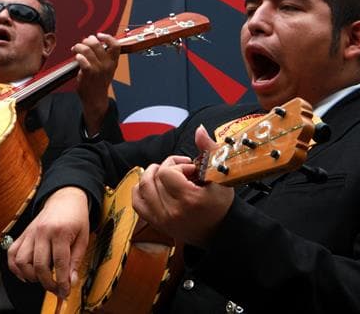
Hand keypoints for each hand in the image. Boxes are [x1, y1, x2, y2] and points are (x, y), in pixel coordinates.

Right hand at [7, 187, 89, 298]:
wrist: (65, 198)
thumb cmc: (76, 217)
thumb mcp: (83, 237)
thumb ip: (76, 260)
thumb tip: (71, 281)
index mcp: (60, 232)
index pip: (59, 264)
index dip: (61, 282)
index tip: (65, 292)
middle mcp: (42, 232)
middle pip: (39, 265)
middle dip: (47, 283)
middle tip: (55, 289)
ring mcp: (30, 233)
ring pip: (22, 261)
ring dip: (31, 276)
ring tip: (42, 279)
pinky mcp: (23, 234)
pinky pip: (12, 253)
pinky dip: (15, 267)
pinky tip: (25, 274)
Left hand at [72, 33, 119, 135]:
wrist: (96, 99)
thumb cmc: (99, 83)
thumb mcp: (107, 69)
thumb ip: (103, 56)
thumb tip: (93, 41)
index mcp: (113, 62)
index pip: (115, 45)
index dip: (107, 37)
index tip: (99, 35)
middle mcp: (107, 65)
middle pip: (97, 44)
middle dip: (87, 40)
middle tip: (83, 43)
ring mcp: (98, 69)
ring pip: (87, 50)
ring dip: (79, 47)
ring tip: (76, 49)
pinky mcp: (88, 73)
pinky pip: (82, 59)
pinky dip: (78, 56)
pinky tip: (76, 57)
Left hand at [132, 125, 233, 246]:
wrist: (222, 231)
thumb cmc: (222, 203)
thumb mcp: (221, 174)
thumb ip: (209, 149)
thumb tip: (199, 129)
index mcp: (189, 200)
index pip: (166, 173)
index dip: (177, 165)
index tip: (191, 170)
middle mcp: (172, 213)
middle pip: (153, 178)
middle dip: (166, 168)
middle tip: (181, 172)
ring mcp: (162, 220)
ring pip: (142, 188)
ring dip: (152, 176)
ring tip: (167, 175)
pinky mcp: (157, 224)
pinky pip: (137, 202)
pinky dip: (141, 189)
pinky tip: (154, 185)